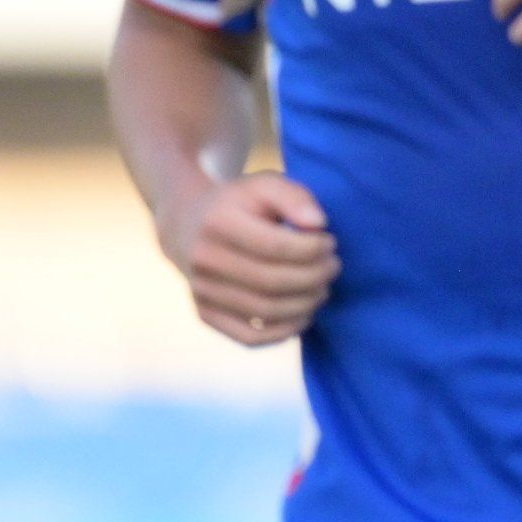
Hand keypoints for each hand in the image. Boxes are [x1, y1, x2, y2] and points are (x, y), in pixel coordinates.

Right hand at [158, 170, 336, 344]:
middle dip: (315, 278)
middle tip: (333, 267)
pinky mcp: (205, 315)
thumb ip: (294, 197)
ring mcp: (201, 292)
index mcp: (218, 223)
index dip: (313, 249)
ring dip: (306, 305)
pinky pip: (250, 337)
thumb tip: (319, 223)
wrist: (188, 226)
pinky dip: (284, 332)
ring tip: (322, 289)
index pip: (277, 246)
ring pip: (265, 312)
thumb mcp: (264, 184)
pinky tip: (304, 314)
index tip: (329, 243)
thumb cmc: (238, 204)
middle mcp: (204, 260)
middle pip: (273, 282)